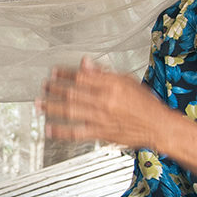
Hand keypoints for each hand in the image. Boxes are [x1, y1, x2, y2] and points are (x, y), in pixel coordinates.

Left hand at [37, 57, 173, 149]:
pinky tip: (49, 129)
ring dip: (52, 107)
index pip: (82, 76)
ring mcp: (101, 117)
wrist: (158, 126)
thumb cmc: (145, 104)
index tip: (54, 72)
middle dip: (54, 89)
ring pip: (71, 110)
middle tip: (43, 86)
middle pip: (73, 92)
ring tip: (39, 104)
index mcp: (111, 85)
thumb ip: (104, 73)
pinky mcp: (100, 133)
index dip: (65, 73)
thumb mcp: (127, 81)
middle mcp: (105, 100)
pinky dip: (61, 131)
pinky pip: (76, 132)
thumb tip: (86, 64)